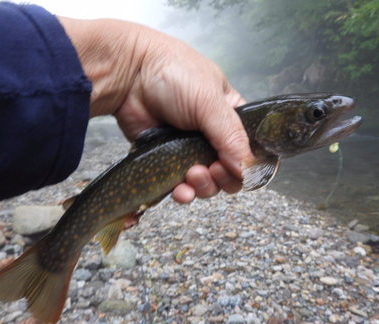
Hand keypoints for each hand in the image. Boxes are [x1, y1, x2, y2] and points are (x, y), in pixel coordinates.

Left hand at [57, 17, 250, 202]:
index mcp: (231, 117)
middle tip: (211, 170)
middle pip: (229, 172)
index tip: (240, 171)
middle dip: (222, 178)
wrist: (128, 75)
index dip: (249, 166)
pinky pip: (181, 185)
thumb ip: (231, 137)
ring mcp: (189, 150)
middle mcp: (213, 136)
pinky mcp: (167, 160)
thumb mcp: (210, 102)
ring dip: (203, 187)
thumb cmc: (173, 75)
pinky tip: (180, 191)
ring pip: (206, 183)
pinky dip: (183, 193)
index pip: (250, 150)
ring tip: (191, 176)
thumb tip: (248, 171)